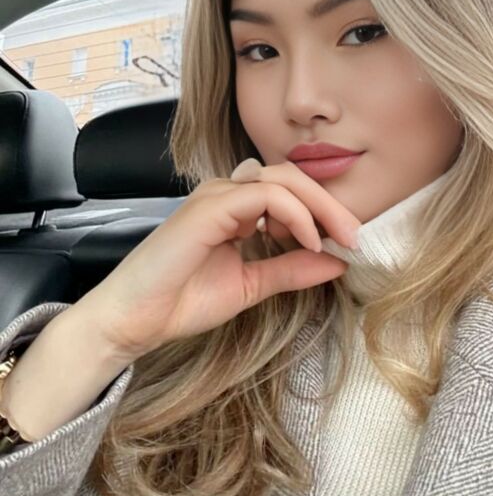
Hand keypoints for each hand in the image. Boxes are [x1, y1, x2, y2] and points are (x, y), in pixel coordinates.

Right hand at [79, 159, 360, 361]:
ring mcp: (216, 195)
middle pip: (291, 175)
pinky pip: (265, 195)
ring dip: (318, 205)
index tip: (348, 241)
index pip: (289, 189)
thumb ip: (291, 270)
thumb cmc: (180, 300)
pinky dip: (294, 214)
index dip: (324, 209)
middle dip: (329, 203)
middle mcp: (226, 192)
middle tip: (354, 236)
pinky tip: (307, 239)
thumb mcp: (251, 285)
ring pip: (282, 178)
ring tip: (337, 237)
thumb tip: (336, 263)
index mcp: (235, 207)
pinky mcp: (210, 206)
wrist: (135, 319)